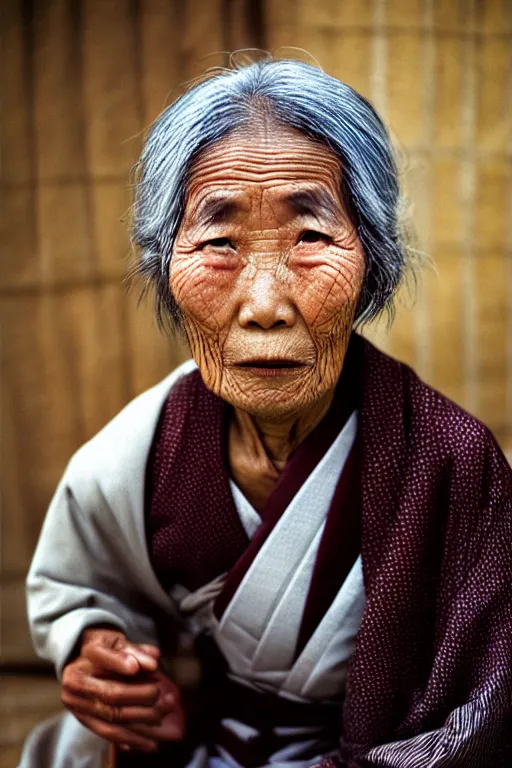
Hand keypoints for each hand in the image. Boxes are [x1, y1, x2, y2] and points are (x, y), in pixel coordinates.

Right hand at [61, 628, 184, 752]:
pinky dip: (131, 739)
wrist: (82, 660)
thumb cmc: (108, 647)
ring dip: (141, 719)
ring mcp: (78, 703)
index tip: (136, 667)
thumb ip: (136, 649)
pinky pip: (109, 734)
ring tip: (163, 716)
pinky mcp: (84, 720)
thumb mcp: (119, 640)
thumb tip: (154, 660)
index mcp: (86, 652)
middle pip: (110, 693)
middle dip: (141, 696)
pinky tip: (151, 743)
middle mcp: (76, 680)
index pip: (102, 656)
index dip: (118, 662)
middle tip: (164, 696)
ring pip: (112, 717)